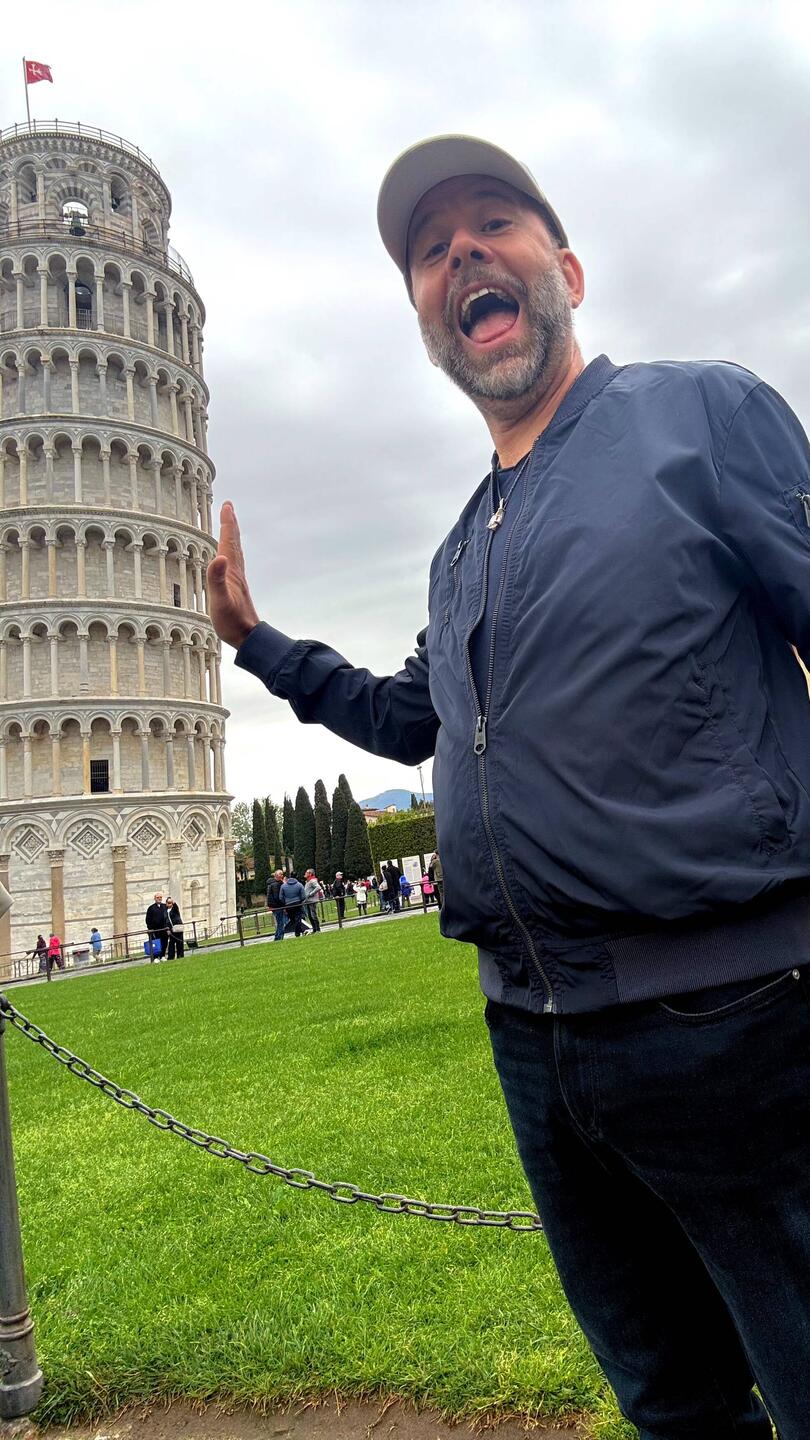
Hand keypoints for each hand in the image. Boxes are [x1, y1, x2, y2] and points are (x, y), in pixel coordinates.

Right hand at [208, 502, 259, 648]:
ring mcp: (238, 580)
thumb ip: (217, 580)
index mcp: (232, 571)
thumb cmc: (232, 622)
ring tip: (229, 527)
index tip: (227, 505)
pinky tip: (228, 559)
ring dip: (231, 537)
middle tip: (228, 508)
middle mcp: (237, 572)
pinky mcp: (236, 589)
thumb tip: (219, 557)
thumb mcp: (220, 601)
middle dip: (231, 524)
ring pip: (235, 553)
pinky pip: (233, 564)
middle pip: (234, 543)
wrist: (249, 638)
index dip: (228, 523)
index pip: (229, 541)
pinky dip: (230, 554)